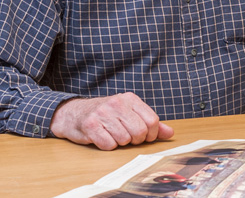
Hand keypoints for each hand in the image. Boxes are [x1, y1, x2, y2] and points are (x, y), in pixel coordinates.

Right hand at [49, 93, 174, 149]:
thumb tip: (170, 133)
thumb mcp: (129, 114)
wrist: (74, 113)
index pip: (152, 121)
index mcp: (130, 98)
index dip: (151, 134)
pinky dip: (107, 146)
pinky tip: (102, 137)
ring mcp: (103, 113)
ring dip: (119, 142)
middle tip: (126, 137)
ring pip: (124, 140)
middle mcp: (117, 102)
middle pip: (140, 132)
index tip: (143, 136)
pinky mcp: (91, 125)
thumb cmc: (106, 115)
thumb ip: (150, 123)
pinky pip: (109, 145)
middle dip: (135, 140)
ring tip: (112, 134)